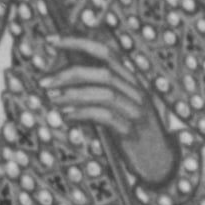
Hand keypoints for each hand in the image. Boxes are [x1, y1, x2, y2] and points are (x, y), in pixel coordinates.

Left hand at [30, 31, 172, 189]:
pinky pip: (105, 117)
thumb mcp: (120, 106)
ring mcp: (136, 111)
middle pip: (103, 71)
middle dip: (70, 73)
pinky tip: (67, 116)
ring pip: (104, 92)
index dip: (78, 42)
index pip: (106, 51)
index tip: (52, 40)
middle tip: (45, 82)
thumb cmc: (132, 132)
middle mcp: (136, 91)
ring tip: (53, 99)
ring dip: (73, 94)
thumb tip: (66, 78)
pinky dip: (83, 113)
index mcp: (132, 80)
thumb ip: (101, 90)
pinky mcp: (131, 132)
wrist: (159, 163)